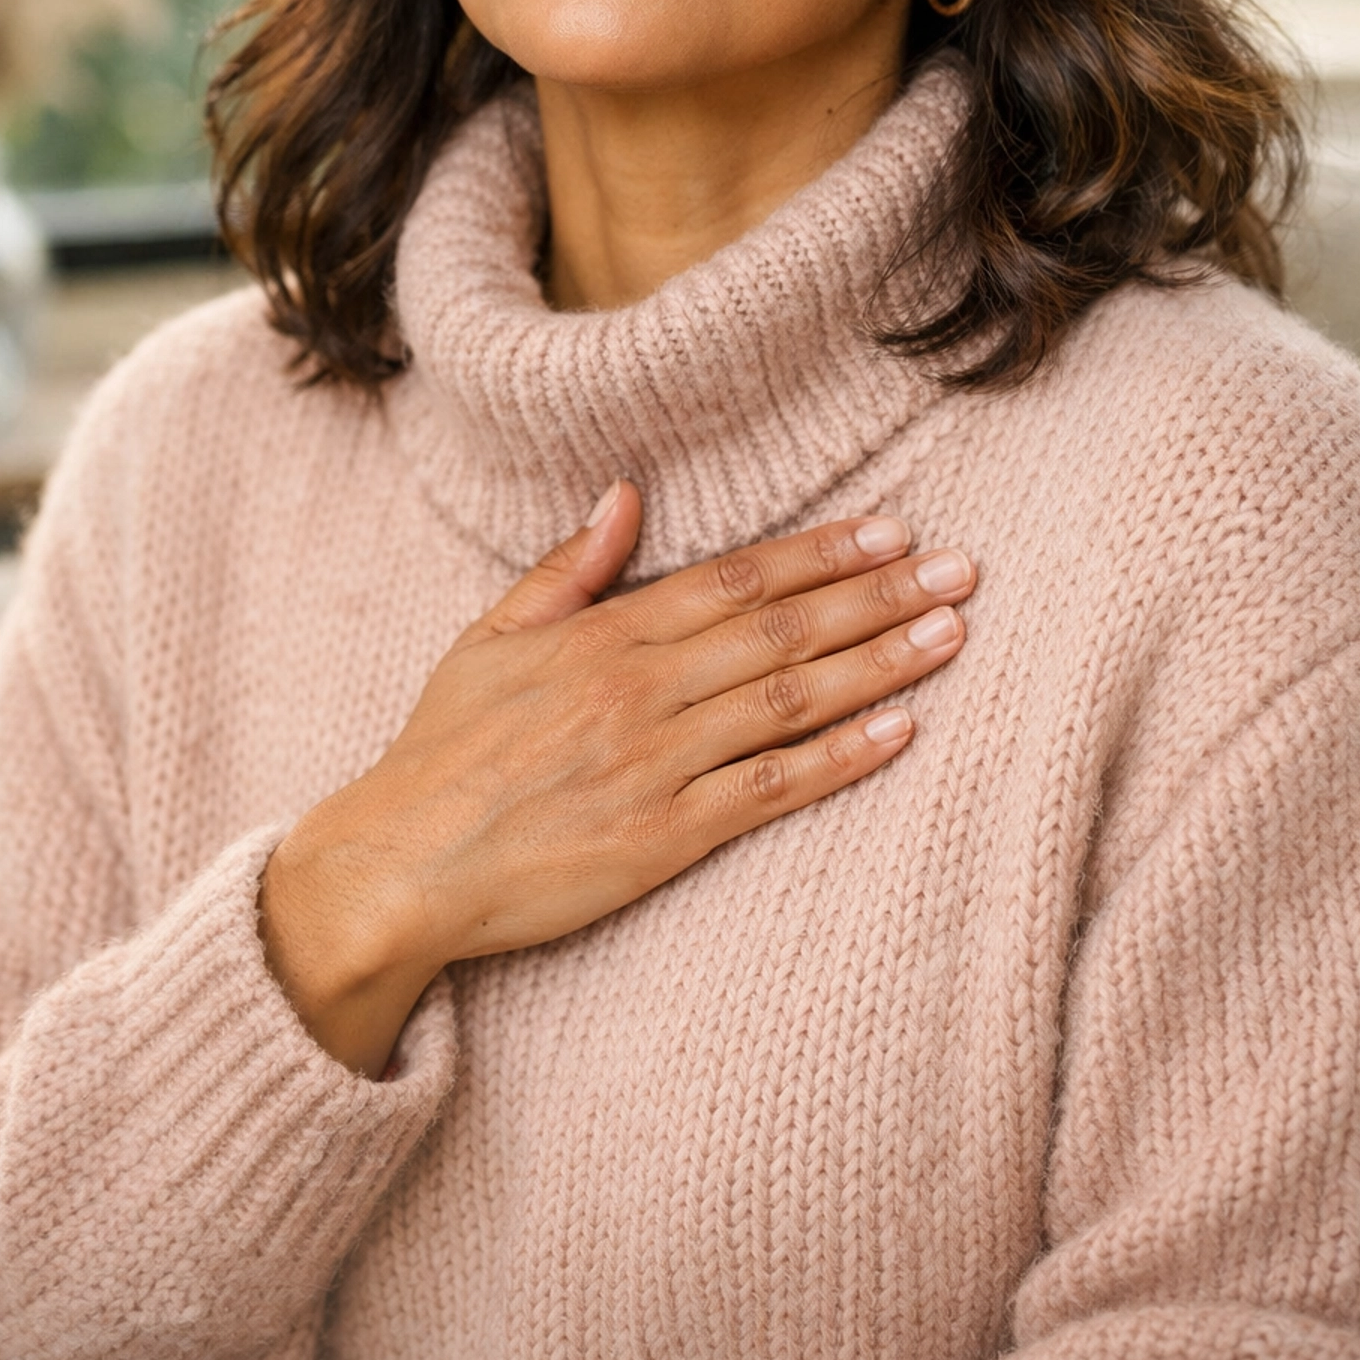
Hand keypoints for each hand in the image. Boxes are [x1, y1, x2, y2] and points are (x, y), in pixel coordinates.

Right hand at [261, 483, 973, 1074]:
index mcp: (604, 636)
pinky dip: (840, 759)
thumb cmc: (442, 751)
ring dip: (878, 663)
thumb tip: (626, 493)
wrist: (398, 866)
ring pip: (789, 701)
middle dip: (877, 595)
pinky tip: (900, 732)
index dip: (821, 554)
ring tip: (951, 634)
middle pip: (782, 631)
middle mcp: (641, 689)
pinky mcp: (664, 838)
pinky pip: (769, 790)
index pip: (736, 580)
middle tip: (961, 571)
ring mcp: (657, 763)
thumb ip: (567, 568)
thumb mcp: (490, 637)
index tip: (892, 532)